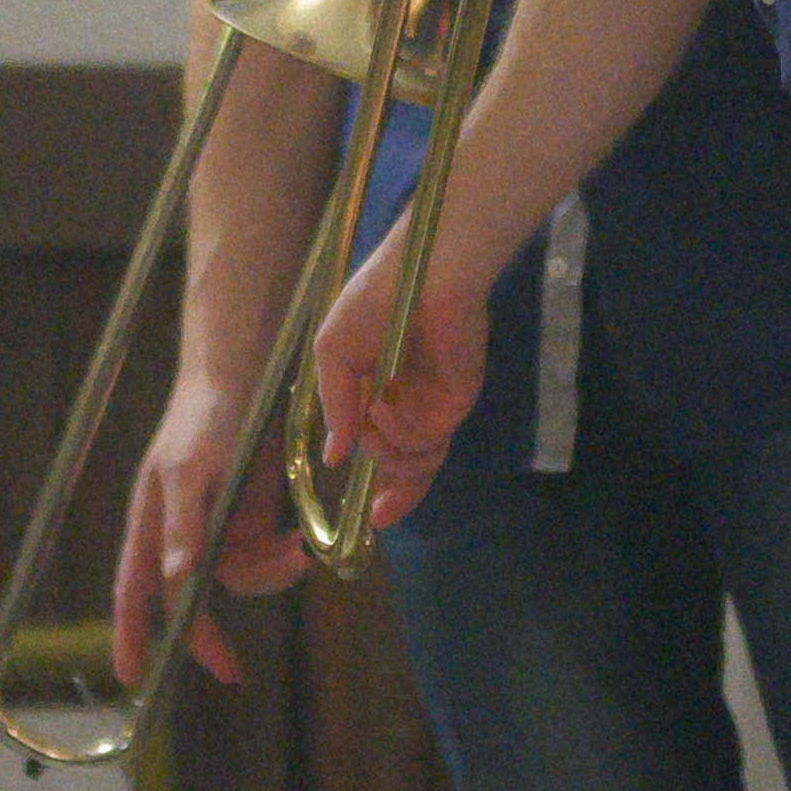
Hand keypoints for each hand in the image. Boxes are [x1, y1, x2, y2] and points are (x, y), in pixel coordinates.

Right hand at [105, 347, 308, 693]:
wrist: (244, 377)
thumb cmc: (204, 419)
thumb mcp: (191, 471)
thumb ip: (183, 529)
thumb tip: (175, 582)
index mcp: (151, 525)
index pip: (135, 591)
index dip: (131, 635)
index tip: (131, 679)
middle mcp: (179, 535)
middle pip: (187, 600)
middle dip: (207, 636)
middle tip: (232, 671)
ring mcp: (215, 530)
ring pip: (236, 580)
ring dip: (266, 577)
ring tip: (295, 552)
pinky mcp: (248, 520)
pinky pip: (263, 558)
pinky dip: (281, 558)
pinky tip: (298, 542)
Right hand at [307, 214, 487, 529]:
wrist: (424, 273)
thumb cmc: (373, 302)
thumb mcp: (333, 353)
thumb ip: (333, 405)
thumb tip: (332, 455)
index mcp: (380, 396)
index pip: (383, 452)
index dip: (378, 487)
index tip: (367, 517)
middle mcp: (411, 407)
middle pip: (409, 469)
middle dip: (393, 495)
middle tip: (376, 511)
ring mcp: (435, 405)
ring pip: (416, 461)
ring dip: (386, 455)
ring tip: (373, 421)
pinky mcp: (458, 400)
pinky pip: (428, 438)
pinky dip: (402, 432)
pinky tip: (387, 404)